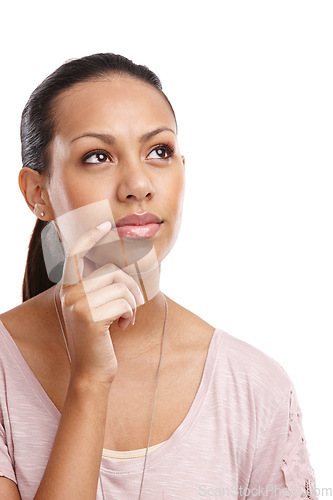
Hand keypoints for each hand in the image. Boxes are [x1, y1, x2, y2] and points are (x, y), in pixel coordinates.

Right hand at [58, 221, 144, 384]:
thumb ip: (98, 286)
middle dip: (130, 288)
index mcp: (69, 287)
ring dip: (132, 304)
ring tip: (125, 318)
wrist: (92, 369)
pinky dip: (130, 314)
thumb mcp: (94, 307)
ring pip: (121, 286)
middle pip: (112, 271)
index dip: (91, 236)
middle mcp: (69, 292)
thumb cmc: (97, 336)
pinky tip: (123, 327)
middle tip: (131, 307)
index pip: (77, 252)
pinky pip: (124, 302)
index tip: (105, 224)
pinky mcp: (90, 317)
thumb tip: (118, 262)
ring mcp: (78, 304)